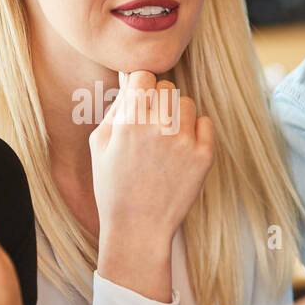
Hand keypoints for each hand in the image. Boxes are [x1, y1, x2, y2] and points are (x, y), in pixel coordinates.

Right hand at [89, 70, 213, 302]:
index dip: (140, 88)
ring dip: (177, 116)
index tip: (139, 103)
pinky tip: (181, 150)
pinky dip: (196, 131)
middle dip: (158, 102)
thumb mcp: (99, 144)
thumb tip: (131, 79)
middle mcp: (158, 127)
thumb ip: (116, 108)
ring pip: (187, 104)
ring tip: (165, 141)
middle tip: (151, 127)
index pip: (143, 76)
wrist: (138, 229)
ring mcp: (184, 141)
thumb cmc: (113, 186)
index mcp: (129, 122)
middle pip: (166, 88)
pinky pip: (205, 123)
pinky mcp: (203, 156)